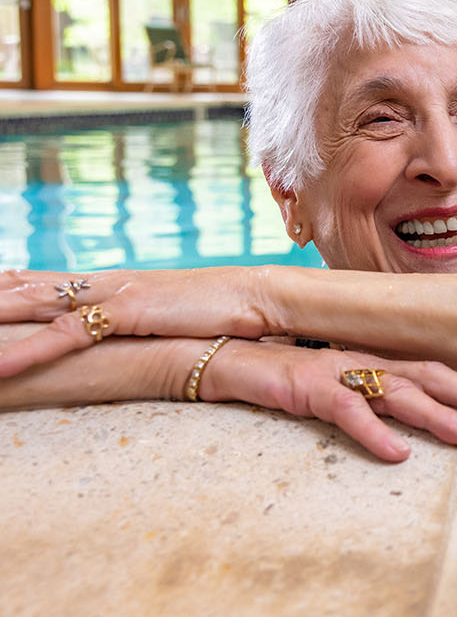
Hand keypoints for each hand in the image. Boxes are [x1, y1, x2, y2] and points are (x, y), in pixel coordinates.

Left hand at [0, 268, 273, 376]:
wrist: (257, 296)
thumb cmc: (224, 311)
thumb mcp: (174, 318)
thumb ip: (147, 324)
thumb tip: (142, 338)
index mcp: (115, 285)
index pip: (47, 280)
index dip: (11, 284)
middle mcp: (106, 284)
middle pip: (28, 286)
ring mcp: (112, 295)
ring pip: (34, 304)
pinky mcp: (125, 313)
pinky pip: (65, 335)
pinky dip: (28, 350)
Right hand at [201, 340, 456, 461]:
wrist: (227, 356)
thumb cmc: (288, 374)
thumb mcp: (340, 384)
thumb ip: (375, 393)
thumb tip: (412, 414)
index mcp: (377, 360)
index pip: (438, 370)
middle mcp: (366, 360)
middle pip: (431, 376)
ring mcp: (340, 370)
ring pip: (398, 392)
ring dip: (436, 414)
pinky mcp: (309, 385)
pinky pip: (348, 411)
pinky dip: (374, 432)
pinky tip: (398, 453)